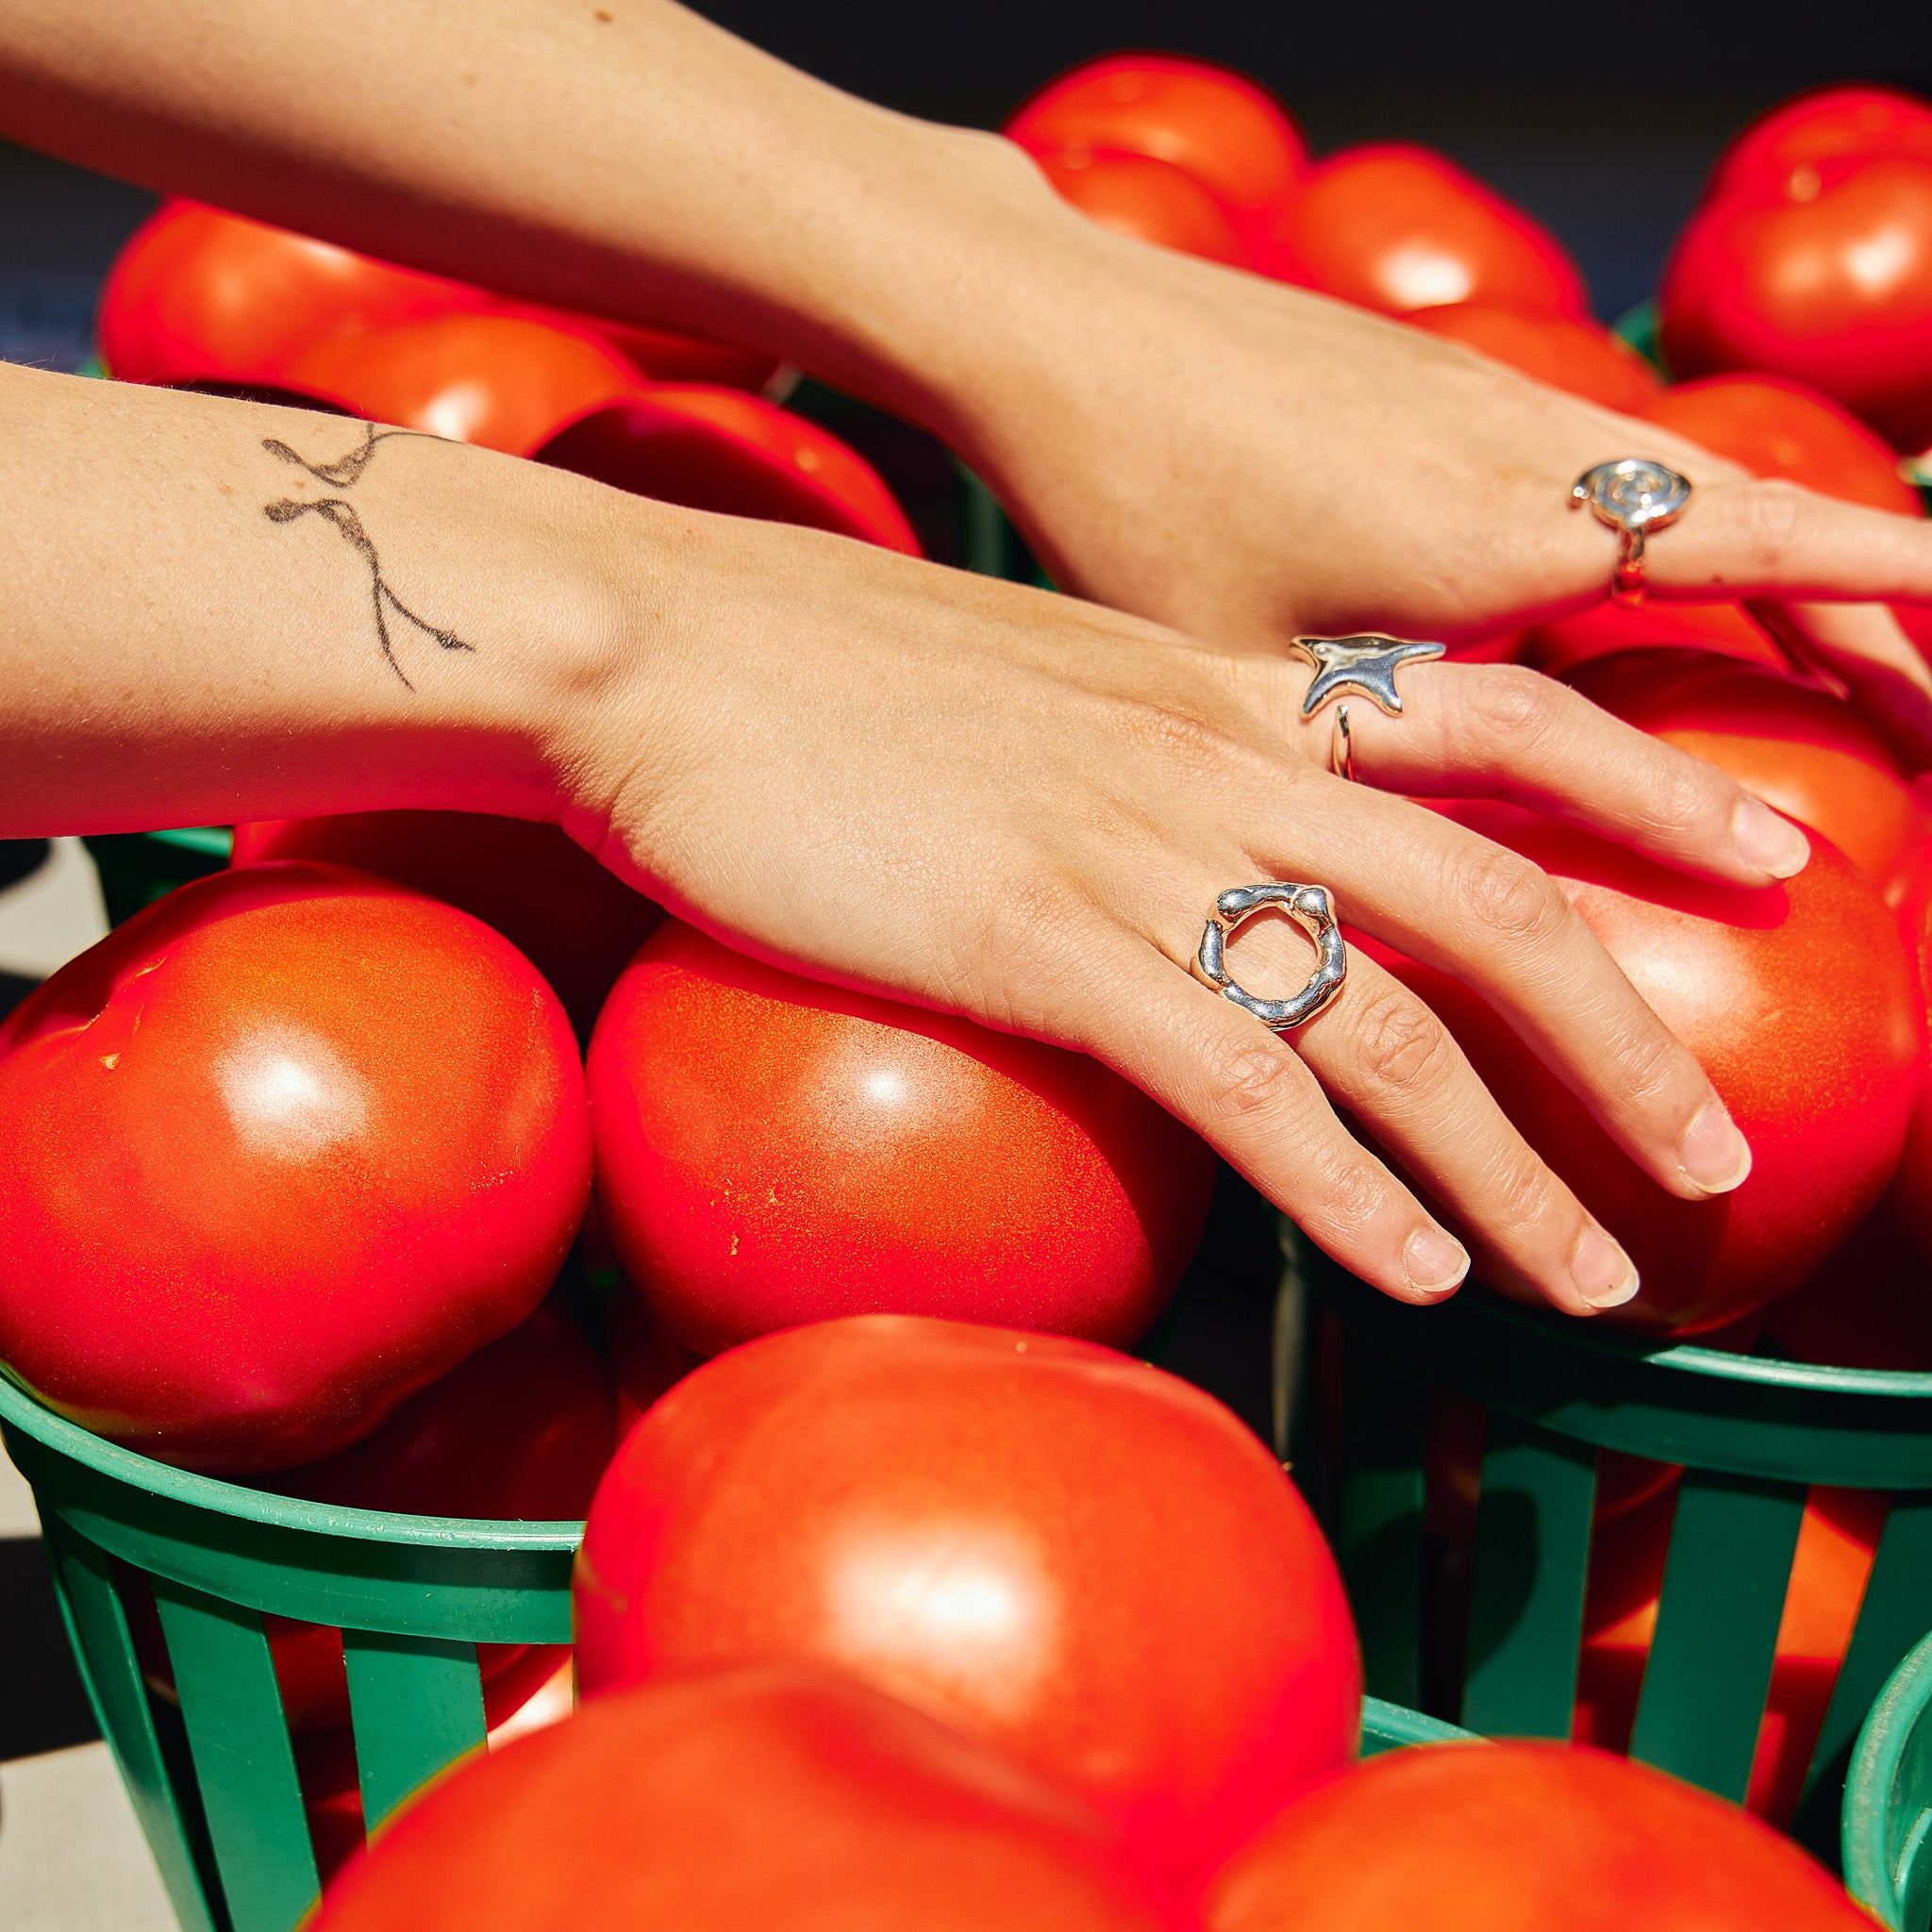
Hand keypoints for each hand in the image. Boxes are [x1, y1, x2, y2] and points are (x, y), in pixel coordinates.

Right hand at [564, 506, 1808, 1316]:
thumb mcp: (1016, 684)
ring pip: (1391, 1017)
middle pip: (1493, 896)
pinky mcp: (1032, 935)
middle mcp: (1211, 752)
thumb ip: (1129, 749)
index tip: (1760, 861)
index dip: (1645, 796)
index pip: (1492, 727)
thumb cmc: (804, 667)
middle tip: (1711, 1151)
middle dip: (1626, 1035)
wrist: (646, 637)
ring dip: (1513, 1163)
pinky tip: (1418, 1273)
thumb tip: (1177, 840)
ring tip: (1594, 1274)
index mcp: (1216, 681)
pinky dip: (1350, 1191)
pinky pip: (1240, 1079)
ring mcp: (1130, 843)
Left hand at [938, 175, 1931, 757]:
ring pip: (1684, 479)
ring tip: (1829, 649)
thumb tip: (1461, 852)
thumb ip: (1382, 748)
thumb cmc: (1136, 507)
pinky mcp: (1439, 372)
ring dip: (1773, 559)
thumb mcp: (1259, 670)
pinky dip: (1672, 516)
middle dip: (1862, 605)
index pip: (1753, 551)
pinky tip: (1650, 575)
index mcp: (1502, 528)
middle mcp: (1527, 445)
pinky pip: (1606, 449)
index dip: (1876, 605)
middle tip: (1929, 702)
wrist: (1064, 330)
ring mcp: (1489, 393)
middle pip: (1752, 515)